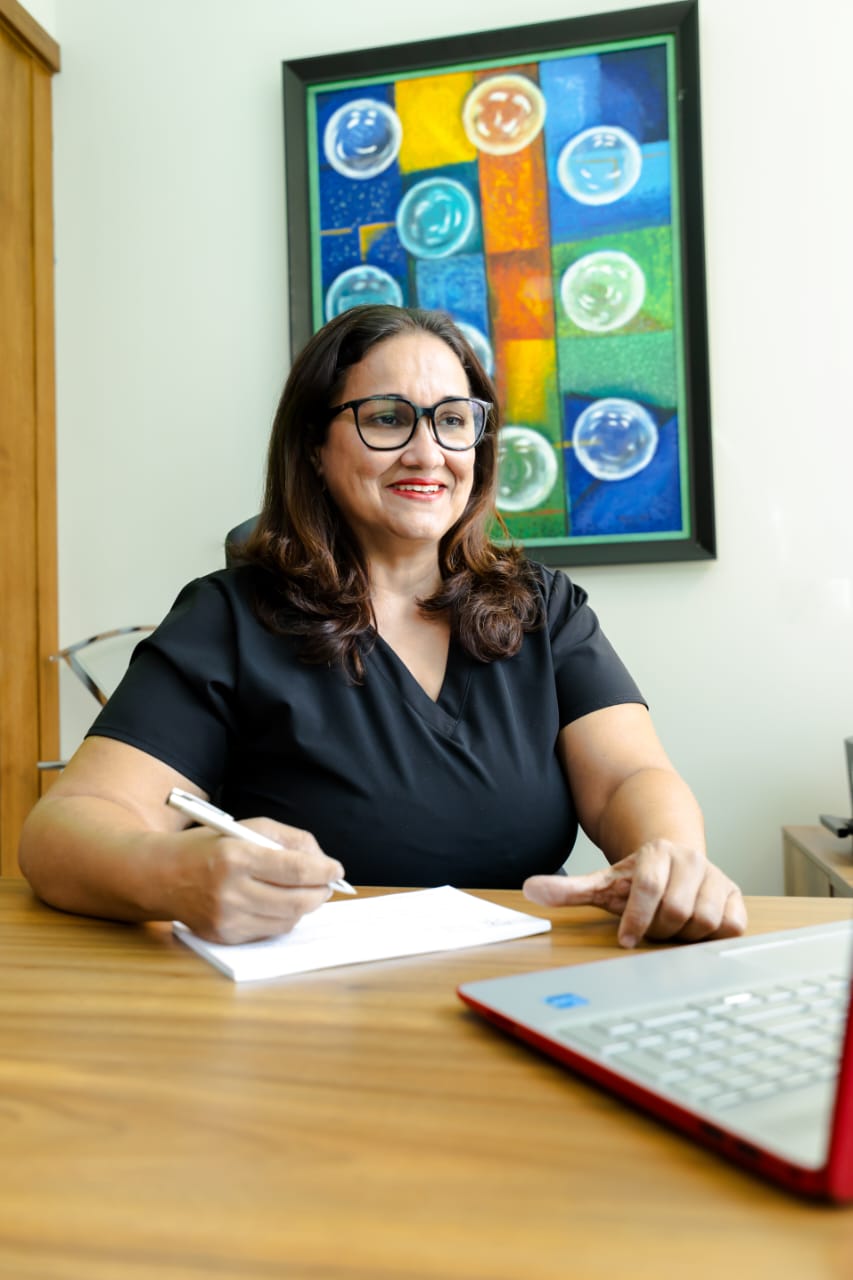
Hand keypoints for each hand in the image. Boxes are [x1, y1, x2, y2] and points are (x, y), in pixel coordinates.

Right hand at [169, 818, 346, 944]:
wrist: (160, 876)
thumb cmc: (207, 847)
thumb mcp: (246, 828)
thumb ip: (288, 840)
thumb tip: (323, 861)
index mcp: (236, 858)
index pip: (295, 870)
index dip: (323, 871)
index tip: (336, 869)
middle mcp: (230, 892)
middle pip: (296, 901)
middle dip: (320, 892)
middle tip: (327, 884)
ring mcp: (226, 919)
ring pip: (287, 920)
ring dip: (304, 907)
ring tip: (306, 892)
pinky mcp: (224, 937)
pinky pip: (269, 931)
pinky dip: (283, 918)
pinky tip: (279, 903)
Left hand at [523, 840, 746, 947]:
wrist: (675, 858)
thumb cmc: (636, 878)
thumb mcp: (602, 882)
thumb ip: (569, 889)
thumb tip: (530, 890)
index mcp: (656, 853)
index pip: (647, 888)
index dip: (635, 919)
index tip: (624, 939)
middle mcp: (690, 860)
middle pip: (676, 911)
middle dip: (659, 929)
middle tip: (650, 928)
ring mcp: (716, 876)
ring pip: (704, 921)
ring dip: (685, 935)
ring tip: (672, 926)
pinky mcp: (737, 895)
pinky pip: (731, 928)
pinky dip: (713, 936)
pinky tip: (697, 929)